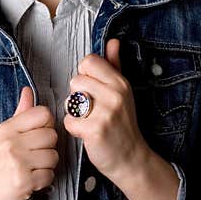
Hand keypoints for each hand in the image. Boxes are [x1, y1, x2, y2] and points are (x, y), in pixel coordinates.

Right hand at [0, 86, 57, 199]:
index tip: (39, 134)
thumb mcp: (1, 136)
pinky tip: (31, 180)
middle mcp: (12, 144)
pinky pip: (50, 176)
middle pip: (52, 135)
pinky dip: (44, 180)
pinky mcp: (25, 182)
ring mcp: (18, 163)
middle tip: (34, 155)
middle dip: (47, 147)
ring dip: (47, 165)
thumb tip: (28, 92)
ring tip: (32, 168)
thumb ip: (19, 115)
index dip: (46, 124)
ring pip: (54, 157)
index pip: (42, 113)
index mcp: (7, 129)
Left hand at [63, 38, 147, 179]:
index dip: (85, 75)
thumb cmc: (123, 124)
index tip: (93, 90)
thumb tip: (113, 41)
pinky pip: (69, 121)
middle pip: (75, 80)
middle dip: (77, 96)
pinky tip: (86, 133)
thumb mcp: (123, 92)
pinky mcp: (95, 130)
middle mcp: (115, 94)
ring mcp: (106, 112)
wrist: (131, 158)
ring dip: (74, 113)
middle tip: (91, 110)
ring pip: (70, 101)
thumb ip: (115, 65)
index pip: (88, 62)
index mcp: (120, 82)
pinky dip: (74, 129)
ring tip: (89, 121)